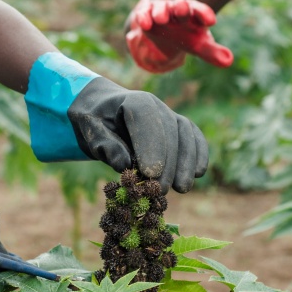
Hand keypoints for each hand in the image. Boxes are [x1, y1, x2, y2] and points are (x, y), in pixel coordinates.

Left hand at [67, 79, 208, 192]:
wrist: (104, 112)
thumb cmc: (96, 122)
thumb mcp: (92, 132)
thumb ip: (105, 146)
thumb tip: (124, 165)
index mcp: (133, 101)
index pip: (145, 119)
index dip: (150, 146)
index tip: (150, 174)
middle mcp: (156, 105)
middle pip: (169, 130)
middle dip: (167, 162)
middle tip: (160, 189)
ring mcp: (170, 114)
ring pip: (185, 134)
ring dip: (186, 162)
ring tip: (181, 188)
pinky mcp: (179, 127)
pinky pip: (194, 137)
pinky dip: (199, 153)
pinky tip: (198, 173)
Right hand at [125, 0, 233, 73]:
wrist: (162, 27)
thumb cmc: (184, 35)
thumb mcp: (198, 44)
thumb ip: (212, 52)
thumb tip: (229, 61)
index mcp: (194, 16)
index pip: (201, 12)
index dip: (205, 14)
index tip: (211, 21)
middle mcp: (178, 10)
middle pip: (182, 6)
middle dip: (181, 7)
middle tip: (182, 7)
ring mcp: (161, 10)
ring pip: (162, 8)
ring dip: (161, 12)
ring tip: (161, 19)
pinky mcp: (146, 12)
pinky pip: (145, 12)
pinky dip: (144, 16)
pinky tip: (145, 24)